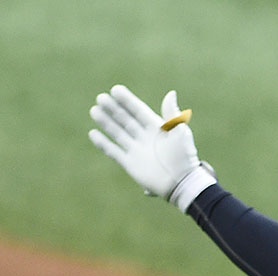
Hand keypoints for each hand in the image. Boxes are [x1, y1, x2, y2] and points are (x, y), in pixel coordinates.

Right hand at [89, 84, 215, 211]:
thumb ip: (172, 114)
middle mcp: (144, 137)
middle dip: (113, 109)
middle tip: (101, 98)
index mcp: (156, 128)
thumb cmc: (185, 157)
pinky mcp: (130, 164)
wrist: (182, 183)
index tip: (115, 89)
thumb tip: (170, 93)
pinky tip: (93, 133)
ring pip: (117, 133)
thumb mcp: (181, 132)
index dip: (127, 100)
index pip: (138, 111)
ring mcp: (136, 150)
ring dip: (106, 122)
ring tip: (94, 110)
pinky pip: (113, 151)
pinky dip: (103, 143)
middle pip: (125, 119)